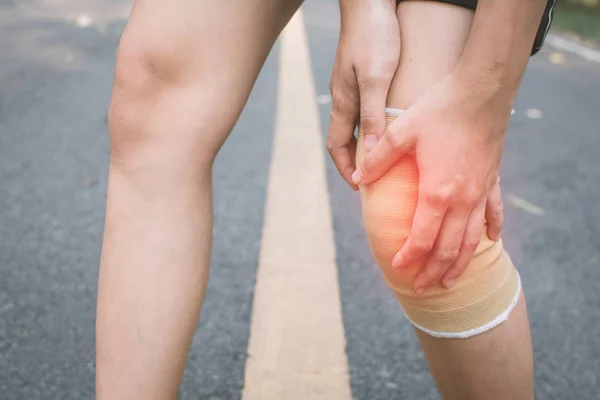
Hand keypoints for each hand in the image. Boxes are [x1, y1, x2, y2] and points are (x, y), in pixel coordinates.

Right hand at [327, 0, 398, 189]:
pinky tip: (387, 125)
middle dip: (354, 161)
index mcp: (343, 102)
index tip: (359, 185)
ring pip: (354, 124)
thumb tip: (370, 153)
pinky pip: (363, 109)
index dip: (345, 168)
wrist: (369, 1)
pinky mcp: (361, 74)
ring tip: (381, 157)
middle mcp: (344, 97)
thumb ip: (372, 114)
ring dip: (363, 143)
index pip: (337, 146)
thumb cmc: (373, 36)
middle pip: (344, 138)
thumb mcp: (375, 78)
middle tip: (372, 177)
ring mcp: (351, 85)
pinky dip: (371, 125)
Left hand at [353, 70, 511, 291]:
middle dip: (433, 272)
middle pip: (447, 248)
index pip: (421, 239)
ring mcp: (481, 192)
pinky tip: (491, 241)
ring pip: (471, 239)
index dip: (409, 258)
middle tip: (423, 288)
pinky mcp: (492, 180)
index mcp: (436, 193)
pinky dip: (491, 230)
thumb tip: (357, 179)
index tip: (397, 268)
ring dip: (460, 263)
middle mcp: (461, 200)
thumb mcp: (401, 133)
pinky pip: (493, 213)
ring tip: (452, 280)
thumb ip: (378, 160)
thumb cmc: (439, 110)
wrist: (481, 90)